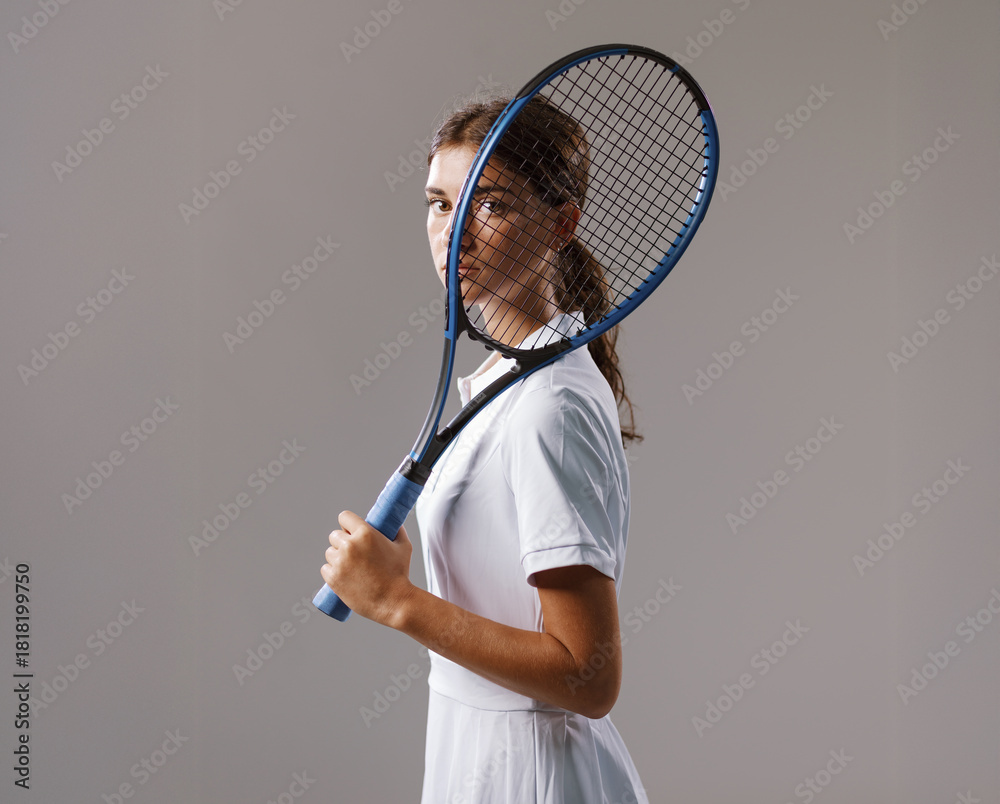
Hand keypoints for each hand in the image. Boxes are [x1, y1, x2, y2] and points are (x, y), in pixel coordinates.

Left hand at [320, 510, 414, 627]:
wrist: (393, 601)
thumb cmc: (400, 574)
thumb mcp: (404, 546)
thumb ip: (398, 531)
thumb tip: (394, 524)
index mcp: (365, 533)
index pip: (344, 517)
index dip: (347, 524)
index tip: (350, 530)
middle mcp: (350, 545)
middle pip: (334, 535)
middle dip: (342, 541)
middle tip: (353, 552)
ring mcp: (340, 562)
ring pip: (329, 552)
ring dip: (337, 557)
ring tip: (350, 566)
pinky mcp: (333, 578)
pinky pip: (325, 569)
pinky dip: (332, 571)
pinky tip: (343, 575)